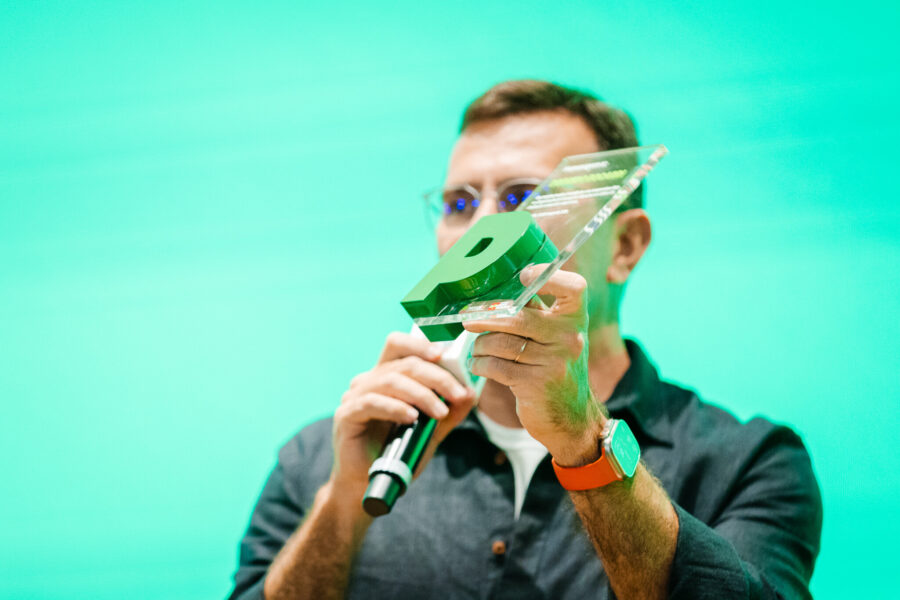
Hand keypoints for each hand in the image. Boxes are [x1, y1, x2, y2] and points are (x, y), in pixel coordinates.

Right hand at [330, 332, 475, 497]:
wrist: (370, 485)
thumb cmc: (399, 453)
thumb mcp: (431, 431)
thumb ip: (449, 411)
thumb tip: (472, 392)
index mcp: (385, 376)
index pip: (398, 345)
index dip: (419, 344)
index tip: (444, 355)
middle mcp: (367, 380)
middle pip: (403, 364)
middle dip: (435, 377)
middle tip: (457, 394)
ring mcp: (353, 396)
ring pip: (390, 381)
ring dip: (421, 394)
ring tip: (440, 412)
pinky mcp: (346, 415)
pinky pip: (371, 402)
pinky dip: (395, 407)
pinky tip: (412, 417)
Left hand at [464, 265, 606, 464]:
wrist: (571, 418)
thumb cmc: (554, 369)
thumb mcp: (555, 338)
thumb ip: (535, 314)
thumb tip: (494, 293)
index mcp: (575, 319)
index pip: (573, 287)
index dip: (547, 276)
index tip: (522, 277)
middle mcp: (570, 337)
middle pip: (518, 317)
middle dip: (486, 317)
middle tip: (468, 319)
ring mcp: (555, 361)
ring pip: (501, 342)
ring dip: (481, 346)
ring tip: (477, 350)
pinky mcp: (536, 384)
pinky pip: (496, 365)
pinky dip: (481, 364)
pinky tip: (478, 365)